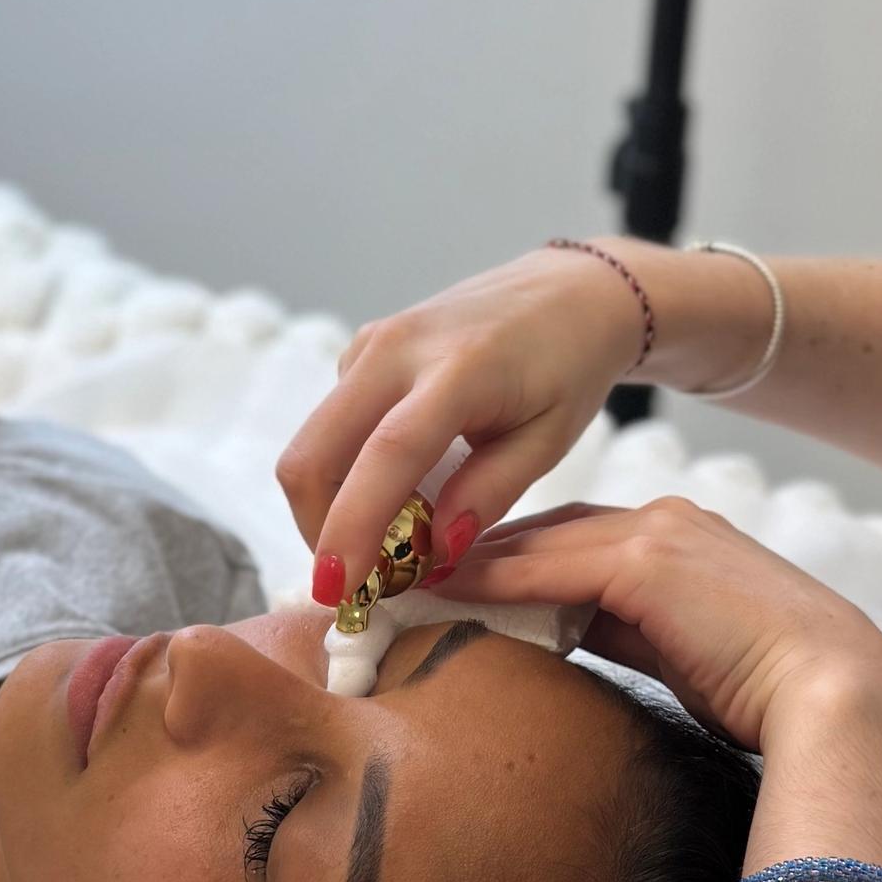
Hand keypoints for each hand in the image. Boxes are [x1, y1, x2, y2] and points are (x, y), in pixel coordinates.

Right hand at [277, 246, 648, 602]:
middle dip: (319, 530)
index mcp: (458, 369)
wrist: (567, 291)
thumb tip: (434, 555)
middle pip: (314, 453)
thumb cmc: (568, 367)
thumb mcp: (548, 440)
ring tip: (386, 543)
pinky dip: (345, 474)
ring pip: (313, 444)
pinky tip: (395, 492)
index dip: (354, 527)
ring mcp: (371, 343)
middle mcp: (397, 348)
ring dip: (331, 506)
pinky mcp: (361, 348)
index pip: (387, 455)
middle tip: (355, 583)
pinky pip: (330, 425)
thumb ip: (489, 494)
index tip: (339, 590)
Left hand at [441, 494, 881, 777]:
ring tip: (399, 582)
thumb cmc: (776, 701)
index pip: (571, 546)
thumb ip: (628, 639)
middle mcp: (666, 522)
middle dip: (473, 553)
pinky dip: (488, 576)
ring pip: (537, 542)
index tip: (444, 586)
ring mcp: (659, 534)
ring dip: (465, 561)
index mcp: (680, 544)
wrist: (844, 701)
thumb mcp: (685, 660)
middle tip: (401, 578)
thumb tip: (563, 649)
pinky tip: (438, 590)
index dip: (505, 564)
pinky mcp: (650, 560)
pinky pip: (548, 566)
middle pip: (543, 533)